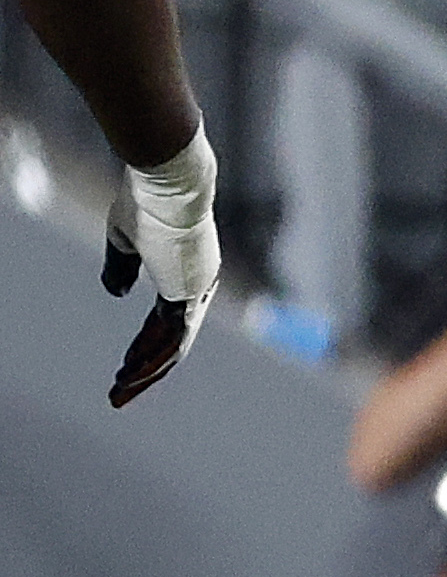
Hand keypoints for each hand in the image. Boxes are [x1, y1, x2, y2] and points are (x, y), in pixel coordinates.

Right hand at [102, 133, 218, 408]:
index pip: (168, 320)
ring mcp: (199, 291)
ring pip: (174, 346)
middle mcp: (199, 285)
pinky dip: (152, 359)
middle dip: (147, 369)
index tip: (128, 361)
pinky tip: (132, 375)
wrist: (166, 184)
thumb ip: (122, 268)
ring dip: (146, 371)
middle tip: (122, 390)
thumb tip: (117, 295)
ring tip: (120, 392)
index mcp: (188, 270)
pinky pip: (173, 339)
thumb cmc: (146, 201)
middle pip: (174, 340)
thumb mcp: (125, 238)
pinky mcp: (190, 294)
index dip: (147, 343)